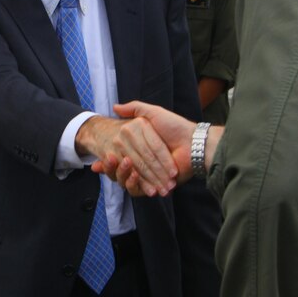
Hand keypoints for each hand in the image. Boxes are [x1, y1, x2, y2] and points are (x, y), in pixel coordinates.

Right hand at [93, 102, 220, 194]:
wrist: (193, 143)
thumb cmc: (174, 126)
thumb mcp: (153, 113)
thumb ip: (135, 109)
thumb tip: (114, 107)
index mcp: (140, 147)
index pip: (122, 153)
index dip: (112, 156)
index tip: (105, 154)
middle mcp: (143, 162)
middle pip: (124, 168)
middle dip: (115, 167)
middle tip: (108, 159)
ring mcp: (149, 174)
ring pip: (129, 180)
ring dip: (124, 175)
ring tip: (124, 166)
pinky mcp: (156, 185)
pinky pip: (140, 189)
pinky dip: (137, 185)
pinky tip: (135, 176)